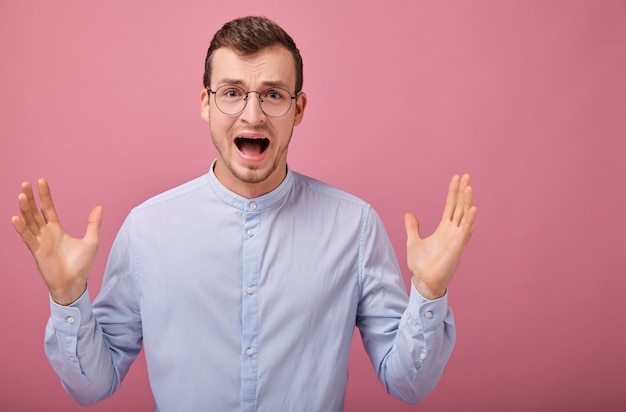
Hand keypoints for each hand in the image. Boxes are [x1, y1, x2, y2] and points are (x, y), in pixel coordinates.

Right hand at [11, 179, 102, 304]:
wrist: (75, 283)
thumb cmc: (81, 264)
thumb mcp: (91, 240)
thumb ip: (93, 224)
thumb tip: (99, 207)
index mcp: (57, 230)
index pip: (48, 208)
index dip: (45, 196)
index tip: (41, 181)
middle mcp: (46, 234)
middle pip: (35, 212)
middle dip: (31, 198)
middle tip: (25, 183)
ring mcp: (40, 242)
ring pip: (29, 222)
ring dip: (25, 209)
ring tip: (21, 195)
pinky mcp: (37, 252)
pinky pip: (28, 238)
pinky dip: (21, 228)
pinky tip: (15, 217)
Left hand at [404, 174, 476, 299]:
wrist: (423, 281)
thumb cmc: (421, 265)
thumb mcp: (413, 241)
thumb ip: (412, 227)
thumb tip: (409, 214)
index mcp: (444, 229)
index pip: (451, 206)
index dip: (453, 192)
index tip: (457, 178)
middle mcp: (452, 232)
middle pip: (460, 207)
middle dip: (463, 192)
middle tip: (467, 176)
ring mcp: (456, 239)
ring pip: (465, 216)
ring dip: (467, 202)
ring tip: (469, 187)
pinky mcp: (458, 247)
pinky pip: (466, 231)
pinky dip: (469, 220)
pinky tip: (473, 208)